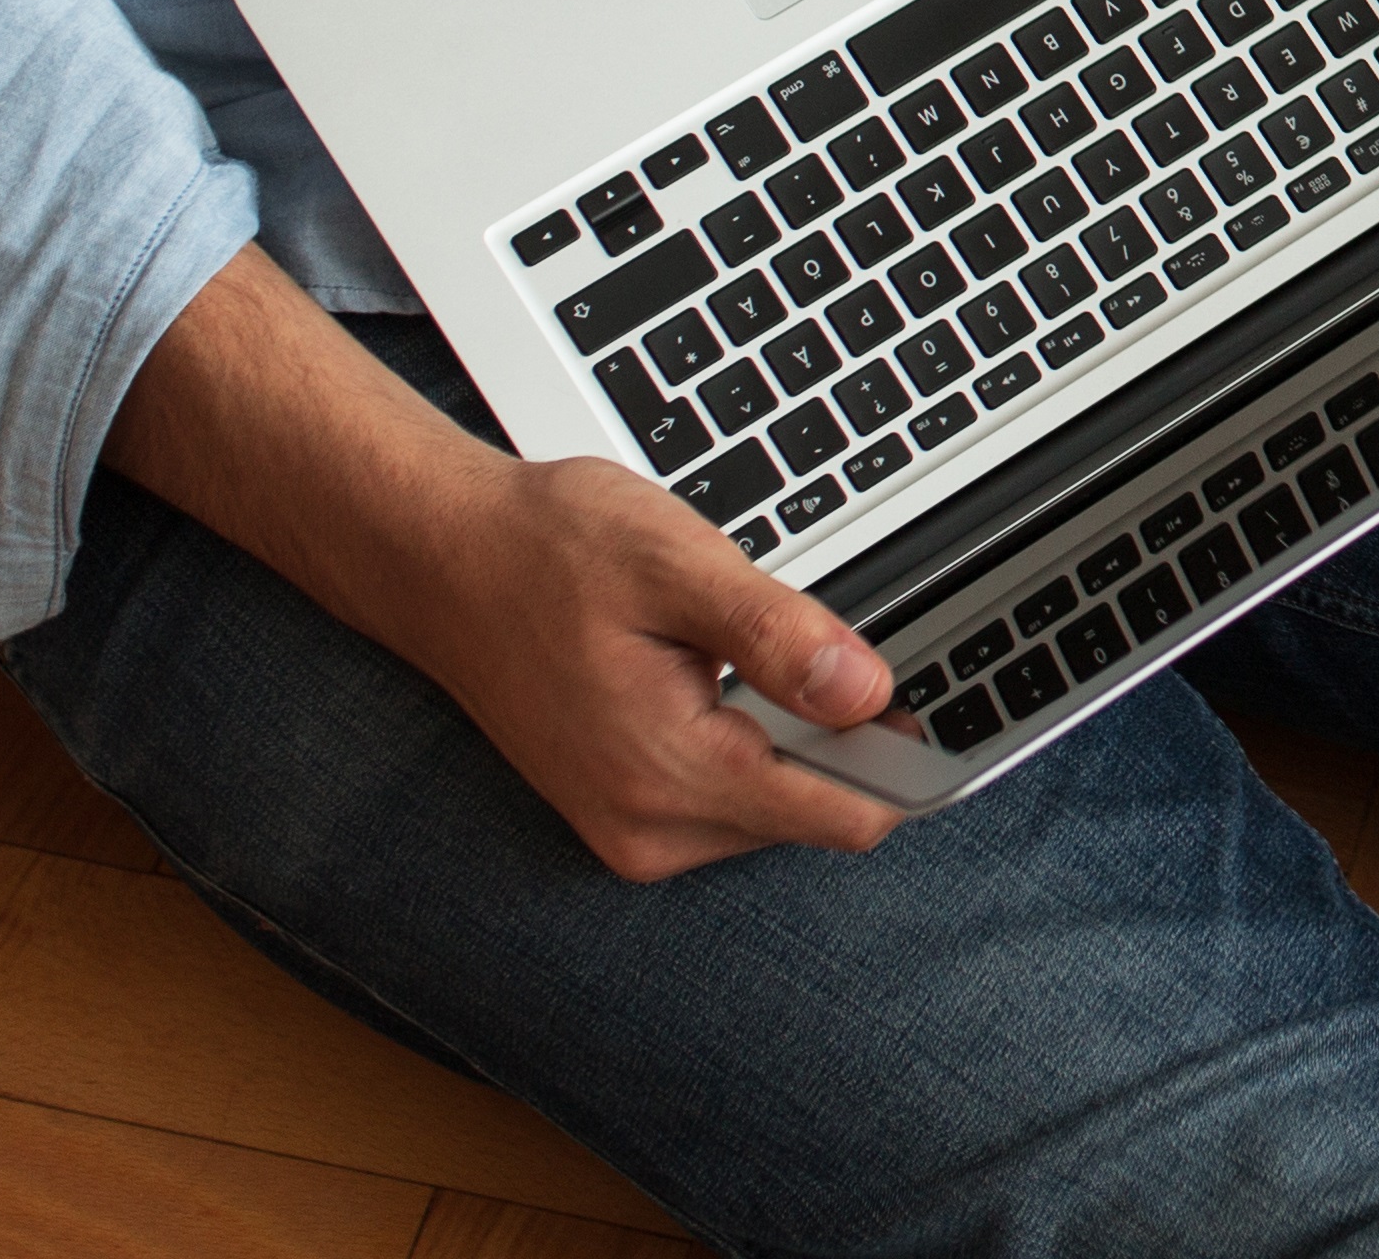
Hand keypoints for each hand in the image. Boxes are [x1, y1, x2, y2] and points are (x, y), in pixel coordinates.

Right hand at [110, 246, 910, 878]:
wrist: (438, 560)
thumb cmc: (544, 549)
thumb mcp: (676, 564)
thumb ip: (779, 636)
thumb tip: (870, 692)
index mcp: (671, 773)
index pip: (841, 815)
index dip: (908, 760)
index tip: (940, 700)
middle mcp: (649, 829)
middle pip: (816, 812)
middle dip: (844, 737)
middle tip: (830, 643)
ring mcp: (628, 831)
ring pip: (774, 804)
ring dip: (791, 736)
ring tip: (751, 649)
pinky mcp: (619, 814)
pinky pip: (726, 797)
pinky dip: (747, 742)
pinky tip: (716, 675)